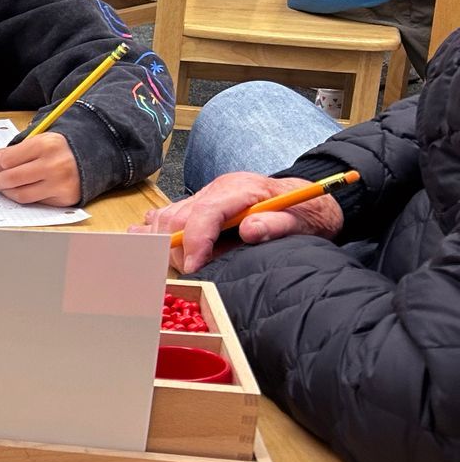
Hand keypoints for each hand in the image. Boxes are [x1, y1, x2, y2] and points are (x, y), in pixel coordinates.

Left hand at [0, 133, 81, 206]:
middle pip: (12, 179)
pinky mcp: (65, 198)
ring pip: (22, 195)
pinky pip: (37, 202)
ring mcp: (61, 184)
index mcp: (45, 145)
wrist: (90, 156)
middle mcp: (54, 165)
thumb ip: (7, 153)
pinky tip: (28, 189)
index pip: (7, 160)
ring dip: (9, 193)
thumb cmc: (56, 149)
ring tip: (7, 188)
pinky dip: (28, 197)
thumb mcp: (34, 142)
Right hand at [131, 171, 343, 272]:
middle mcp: (216, 189)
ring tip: (181, 264)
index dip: (195, 241)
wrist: (308, 199)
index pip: (204, 212)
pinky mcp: (198, 204)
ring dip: (165, 243)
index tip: (195, 268)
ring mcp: (204, 195)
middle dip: (179, 249)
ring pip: (166, 217)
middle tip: (195, 272)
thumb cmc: (305, 212)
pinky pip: (167, 214)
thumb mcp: (302, 221)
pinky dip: (156, 231)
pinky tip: (153, 245)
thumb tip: (250, 229)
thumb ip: (277, 224)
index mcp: (239, 189)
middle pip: (177, 217)